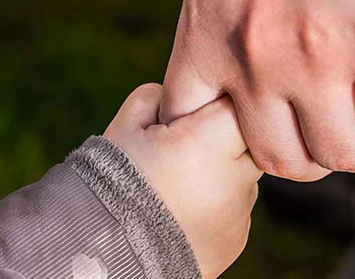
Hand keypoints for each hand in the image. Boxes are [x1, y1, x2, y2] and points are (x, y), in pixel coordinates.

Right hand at [104, 83, 261, 278]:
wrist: (103, 256)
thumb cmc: (109, 185)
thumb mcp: (125, 128)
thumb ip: (159, 98)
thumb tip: (182, 97)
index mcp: (205, 146)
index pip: (238, 106)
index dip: (217, 104)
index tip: (197, 113)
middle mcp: (232, 181)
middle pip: (251, 140)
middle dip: (225, 136)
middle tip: (190, 147)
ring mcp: (238, 213)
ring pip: (245, 174)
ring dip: (223, 171)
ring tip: (182, 183)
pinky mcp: (237, 238)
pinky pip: (238, 205)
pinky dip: (220, 201)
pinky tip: (186, 208)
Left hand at [160, 0, 354, 180]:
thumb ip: (225, 24)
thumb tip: (251, 68)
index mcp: (209, 35)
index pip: (190, 125)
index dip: (221, 144)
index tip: (252, 133)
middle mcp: (257, 59)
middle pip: (279, 159)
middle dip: (307, 156)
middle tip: (328, 134)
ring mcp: (318, 58)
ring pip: (340, 155)